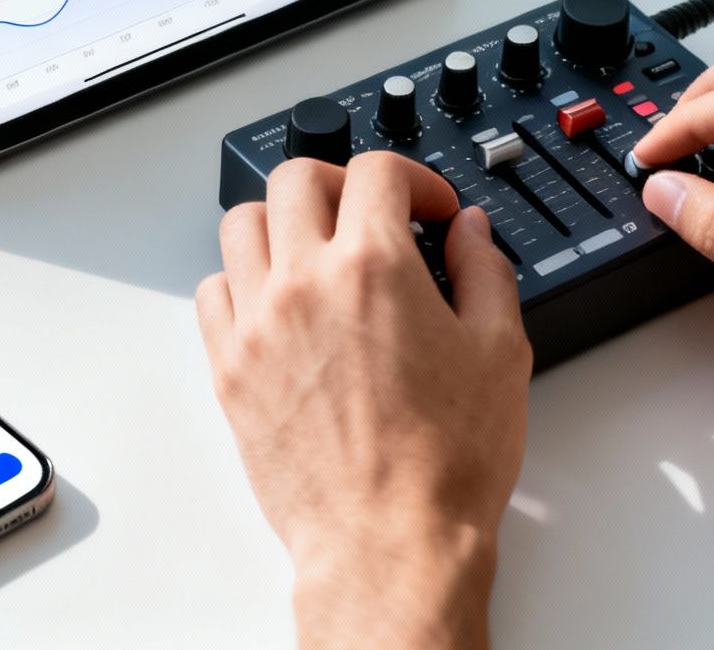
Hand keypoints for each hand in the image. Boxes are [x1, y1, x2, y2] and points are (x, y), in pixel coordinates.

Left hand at [198, 151, 529, 649]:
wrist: (390, 543)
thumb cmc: (444, 464)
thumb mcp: (500, 352)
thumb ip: (484, 272)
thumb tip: (468, 232)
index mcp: (374, 267)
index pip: (376, 170)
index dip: (414, 178)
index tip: (430, 207)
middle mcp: (304, 283)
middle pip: (296, 178)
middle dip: (341, 182)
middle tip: (371, 212)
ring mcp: (258, 325)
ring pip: (242, 225)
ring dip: (283, 221)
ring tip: (317, 248)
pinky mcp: (229, 369)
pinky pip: (212, 292)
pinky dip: (242, 280)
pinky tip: (278, 301)